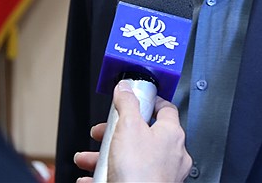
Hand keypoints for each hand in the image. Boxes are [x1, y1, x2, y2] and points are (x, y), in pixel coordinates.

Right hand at [74, 80, 191, 182]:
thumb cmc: (140, 172)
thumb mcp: (128, 127)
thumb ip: (127, 103)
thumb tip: (125, 88)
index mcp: (172, 134)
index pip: (165, 109)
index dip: (149, 102)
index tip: (134, 100)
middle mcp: (173, 154)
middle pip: (142, 134)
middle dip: (115, 133)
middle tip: (102, 133)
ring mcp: (163, 174)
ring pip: (132, 158)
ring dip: (105, 156)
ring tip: (88, 159)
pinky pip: (128, 176)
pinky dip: (108, 175)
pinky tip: (92, 178)